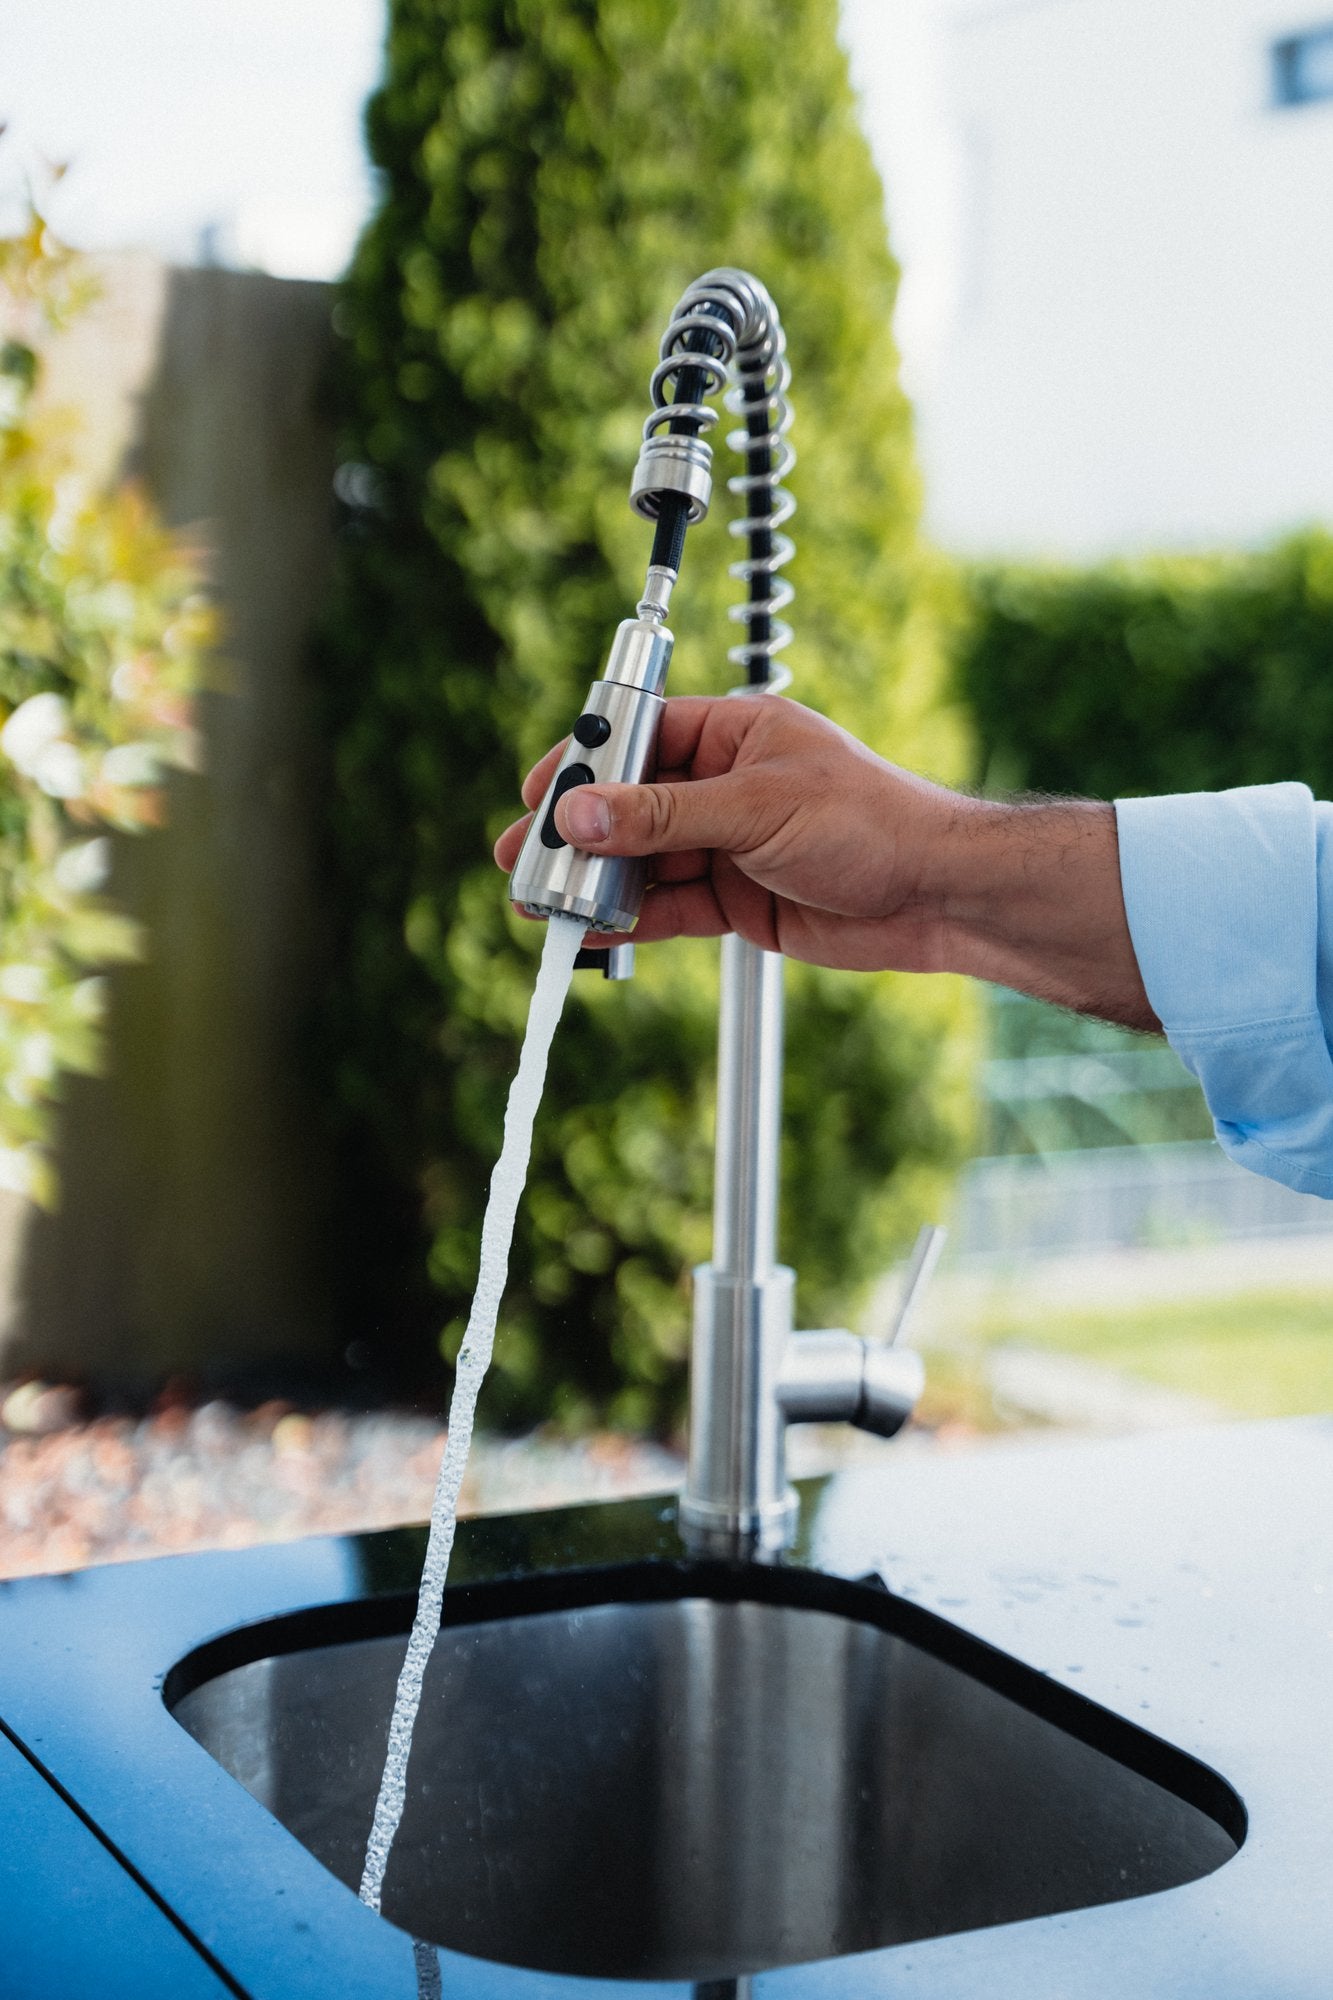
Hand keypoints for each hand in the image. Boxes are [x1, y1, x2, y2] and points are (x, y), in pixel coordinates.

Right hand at [492, 693, 1158, 1027]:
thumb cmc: (869, 823)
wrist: (936, 895)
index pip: (639, 737)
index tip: (538, 791)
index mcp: (734, 732)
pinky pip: (668, 908)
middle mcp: (726, 785)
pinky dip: (629, 922)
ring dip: (595, 884)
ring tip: (539, 906)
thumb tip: (580, 813)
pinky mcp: (737, 900)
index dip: (585, 764)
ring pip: (643, 862)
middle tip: (521, 859)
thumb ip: (662, 815)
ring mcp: (729, 844)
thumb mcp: (754, 808)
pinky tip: (588, 934)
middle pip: (631, 805)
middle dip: (577, 834)